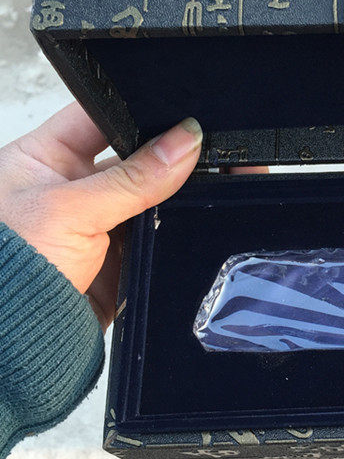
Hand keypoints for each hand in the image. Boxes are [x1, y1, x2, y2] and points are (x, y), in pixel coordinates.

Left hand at [0, 103, 201, 329]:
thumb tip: (184, 142)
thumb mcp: (71, 210)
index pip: (99, 117)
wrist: (11, 347)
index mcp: (43, 158)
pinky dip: (175, 229)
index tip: (181, 113)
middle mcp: (71, 186)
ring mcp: (97, 222)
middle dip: (167, 156)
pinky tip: (196, 217)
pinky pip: (156, 233)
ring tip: (209, 184)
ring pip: (151, 196)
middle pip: (133, 157)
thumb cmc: (6, 270)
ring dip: (175, 195)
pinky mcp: (118, 255)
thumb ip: (134, 178)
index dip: (138, 111)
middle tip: (204, 152)